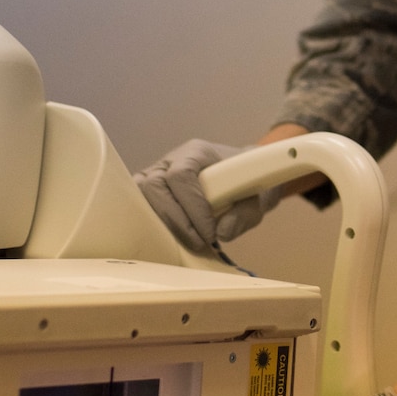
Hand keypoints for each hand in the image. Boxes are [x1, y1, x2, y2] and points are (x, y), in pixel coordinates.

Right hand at [133, 138, 278, 254]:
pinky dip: (152, 225)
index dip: (192, 206)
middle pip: (153, 185)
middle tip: (199, 242)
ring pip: (140, 195)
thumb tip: (222, 233)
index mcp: (197, 153)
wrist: (241, 179)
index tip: (210, 232)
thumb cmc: (247, 185)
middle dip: (175, 220)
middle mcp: (171, 160)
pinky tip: (173, 240)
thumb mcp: (258, 199)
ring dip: (161, 223)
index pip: (181, 175)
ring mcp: (156, 174)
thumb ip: (245, 214)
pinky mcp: (150, 192)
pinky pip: (139, 206)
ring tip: (187, 242)